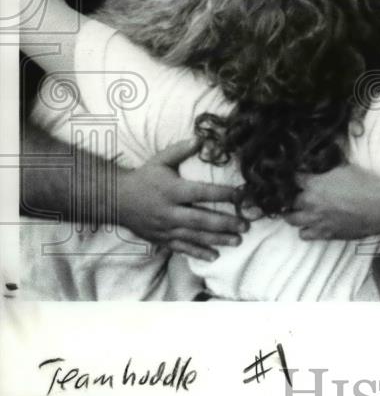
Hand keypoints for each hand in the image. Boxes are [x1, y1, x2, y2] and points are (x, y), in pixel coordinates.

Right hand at [117, 139, 247, 260]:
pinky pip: (181, 248)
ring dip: (217, 240)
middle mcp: (169, 211)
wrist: (116, 200)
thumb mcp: (160, 160)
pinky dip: (198, 253)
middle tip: (246, 225)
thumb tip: (201, 138)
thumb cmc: (144, 177)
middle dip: (225, 223)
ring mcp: (165, 228)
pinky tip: (214, 257)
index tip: (242, 196)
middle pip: (201, 219)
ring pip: (194, 236)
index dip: (223, 194)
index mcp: (172, 190)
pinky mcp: (161, 239)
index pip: (201, 193)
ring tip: (238, 241)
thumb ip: (181, 150)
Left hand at [285, 164, 379, 239]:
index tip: (300, 177)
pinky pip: (304, 235)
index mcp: (314, 183)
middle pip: (290, 201)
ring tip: (301, 211)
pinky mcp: (324, 234)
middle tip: (302, 194)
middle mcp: (310, 202)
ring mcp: (316, 220)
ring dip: (295, 214)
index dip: (297, 177)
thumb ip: (329, 169)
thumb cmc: (367, 185)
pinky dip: (306, 229)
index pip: (294, 179)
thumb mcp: (346, 168)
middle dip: (295, 196)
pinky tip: (313, 224)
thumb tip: (324, 163)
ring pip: (292, 220)